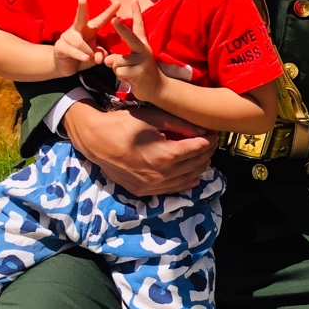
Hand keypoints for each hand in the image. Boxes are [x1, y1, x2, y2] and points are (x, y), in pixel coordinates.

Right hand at [51, 0, 117, 77]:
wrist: (65, 66)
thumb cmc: (83, 56)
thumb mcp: (94, 55)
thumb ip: (100, 54)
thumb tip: (100, 57)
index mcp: (89, 29)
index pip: (100, 20)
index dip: (109, 12)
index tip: (118, 3)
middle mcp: (77, 29)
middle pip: (80, 17)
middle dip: (81, 8)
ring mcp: (67, 37)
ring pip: (78, 41)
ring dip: (86, 50)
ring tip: (90, 57)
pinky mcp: (60, 46)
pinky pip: (71, 50)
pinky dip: (79, 55)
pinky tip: (85, 58)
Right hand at [64, 99, 215, 195]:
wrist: (94, 140)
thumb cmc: (122, 124)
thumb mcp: (151, 117)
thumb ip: (178, 123)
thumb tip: (202, 127)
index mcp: (165, 155)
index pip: (197, 149)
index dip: (209, 141)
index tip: (214, 134)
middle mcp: (161, 175)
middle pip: (195, 165)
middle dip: (207, 153)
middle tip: (211, 143)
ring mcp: (152, 186)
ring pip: (186, 180)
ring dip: (198, 168)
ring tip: (203, 156)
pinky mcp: (143, 191)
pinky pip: (172, 189)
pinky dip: (185, 182)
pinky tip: (191, 175)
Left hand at [106, 3, 164, 104]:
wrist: (157, 89)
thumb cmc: (141, 73)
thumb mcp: (130, 62)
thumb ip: (118, 58)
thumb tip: (106, 60)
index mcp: (142, 45)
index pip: (139, 26)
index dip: (137, 13)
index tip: (133, 0)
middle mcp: (144, 50)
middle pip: (130, 38)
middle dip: (121, 29)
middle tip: (113, 19)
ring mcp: (143, 61)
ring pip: (117, 61)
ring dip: (117, 69)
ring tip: (129, 73)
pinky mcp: (139, 72)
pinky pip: (119, 71)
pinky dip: (120, 76)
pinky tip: (130, 79)